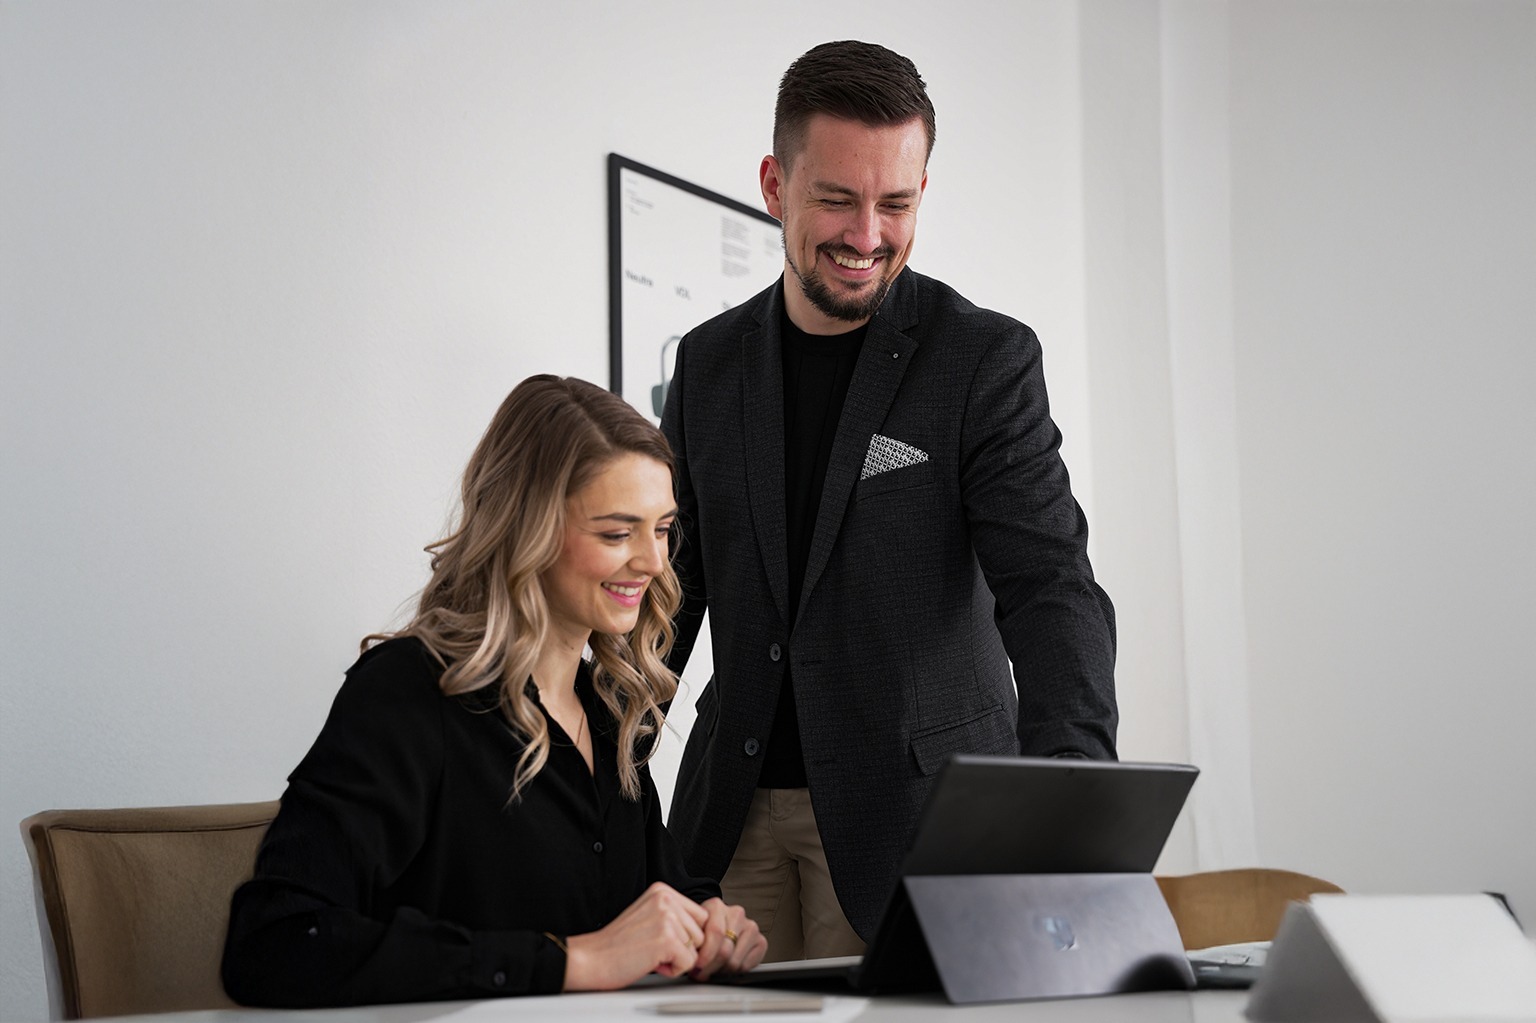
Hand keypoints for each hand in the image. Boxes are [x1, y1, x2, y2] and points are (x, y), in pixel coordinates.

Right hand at [561, 882, 708, 990]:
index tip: (660, 939)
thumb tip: (703, 928)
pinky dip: (673, 970)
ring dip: (676, 958)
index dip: (684, 934)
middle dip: (682, 947)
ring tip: (650, 953)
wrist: (592, 958)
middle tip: (652, 947)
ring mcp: (667, 918)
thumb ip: (674, 914)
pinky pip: (688, 963)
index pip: (699, 915)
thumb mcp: (648, 915)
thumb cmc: (617, 943)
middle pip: (700, 932)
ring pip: (696, 949)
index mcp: (662, 890)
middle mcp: (666, 899)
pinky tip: (651, 962)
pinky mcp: (667, 940)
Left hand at [688, 897, 767, 979]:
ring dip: (721, 971)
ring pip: (735, 961)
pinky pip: (747, 966)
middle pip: (725, 950)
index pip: (716, 933)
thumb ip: (692, 941)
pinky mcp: (761, 941)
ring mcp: (751, 927)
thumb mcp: (693, 929)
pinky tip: (725, 967)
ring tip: (712, 970)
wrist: (717, 925)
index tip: (697, 967)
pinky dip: (734, 972)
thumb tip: (689, 961)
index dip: (706, 955)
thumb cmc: (703, 929)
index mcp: (717, 906)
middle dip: (711, 968)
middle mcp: (736, 913)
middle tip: (701, 974)